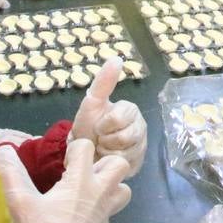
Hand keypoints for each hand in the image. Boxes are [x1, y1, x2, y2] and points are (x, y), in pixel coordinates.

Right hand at [0, 140, 131, 222]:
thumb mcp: (19, 200)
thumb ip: (12, 172)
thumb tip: (4, 150)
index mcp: (81, 181)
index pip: (87, 147)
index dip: (74, 149)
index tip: (64, 163)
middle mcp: (100, 193)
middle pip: (120, 165)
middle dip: (105, 164)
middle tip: (85, 174)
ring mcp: (106, 214)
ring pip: (123, 191)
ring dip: (111, 188)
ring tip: (90, 193)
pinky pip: (110, 217)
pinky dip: (101, 216)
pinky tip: (84, 221)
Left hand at [70, 58, 146, 175]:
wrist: (82, 155)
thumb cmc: (87, 127)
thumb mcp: (92, 103)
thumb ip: (104, 82)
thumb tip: (117, 58)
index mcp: (131, 110)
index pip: (121, 118)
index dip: (105, 124)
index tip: (98, 126)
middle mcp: (140, 127)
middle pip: (127, 136)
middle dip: (107, 140)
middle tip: (100, 139)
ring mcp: (141, 146)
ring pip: (127, 152)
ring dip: (109, 153)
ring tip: (103, 150)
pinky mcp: (138, 163)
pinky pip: (127, 165)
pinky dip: (113, 164)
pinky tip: (109, 160)